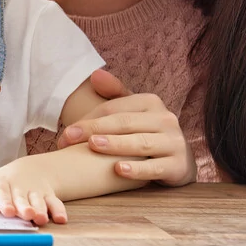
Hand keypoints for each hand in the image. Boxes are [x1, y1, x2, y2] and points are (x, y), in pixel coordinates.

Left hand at [0, 157, 65, 224]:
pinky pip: (56, 203)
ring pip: (39, 201)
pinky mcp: (49, 196)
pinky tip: (61, 219)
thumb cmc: (0, 184)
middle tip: (26, 215)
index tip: (8, 212)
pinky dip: (59, 211)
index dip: (4, 202)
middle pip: (22, 198)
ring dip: (41, 209)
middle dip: (24, 207)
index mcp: (0, 184)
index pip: (1, 192)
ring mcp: (35, 191)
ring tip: (41, 218)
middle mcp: (19, 187)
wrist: (28, 171)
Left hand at [57, 70, 195, 186]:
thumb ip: (114, 93)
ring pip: (140, 143)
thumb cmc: (147, 133)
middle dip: (94, 130)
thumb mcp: (133, 112)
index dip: (88, 119)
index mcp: (151, 102)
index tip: (66, 134)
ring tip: (93, 145)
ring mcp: (174, 143)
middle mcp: (166, 119)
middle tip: (68, 139)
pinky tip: (118, 170)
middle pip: (124, 123)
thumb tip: (95, 75)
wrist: (179, 160)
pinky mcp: (179, 166)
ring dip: (115, 145)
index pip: (114, 108)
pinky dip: (137, 169)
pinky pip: (155, 168)